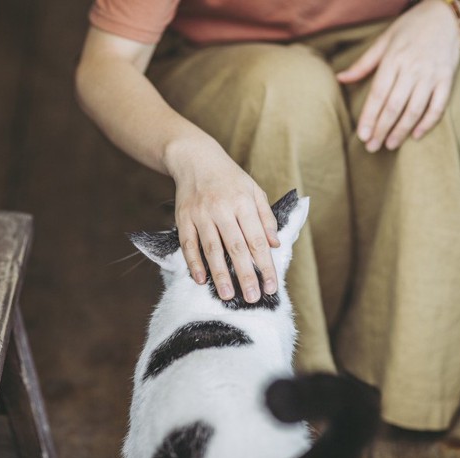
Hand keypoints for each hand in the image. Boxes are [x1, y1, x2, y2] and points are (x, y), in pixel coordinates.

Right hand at [165, 137, 279, 302]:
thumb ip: (265, 218)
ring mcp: (201, 213)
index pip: (258, 240)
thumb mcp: (253, 190)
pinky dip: (194, 263)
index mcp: (244, 202)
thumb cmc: (230, 178)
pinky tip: (200, 279)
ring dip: (219, 274)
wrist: (195, 158)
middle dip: (245, 275)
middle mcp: (222, 208)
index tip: (270, 287)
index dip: (265, 265)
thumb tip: (275, 244)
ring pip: (212, 249)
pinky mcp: (183, 217)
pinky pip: (188, 244)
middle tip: (252, 298)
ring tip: (227, 295)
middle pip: (236, 248)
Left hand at [336, 0, 459, 151]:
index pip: (378, 94)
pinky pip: (439, 106)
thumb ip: (363, 63)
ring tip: (390, 145)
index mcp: (393, 59)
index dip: (369, 117)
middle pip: (394, 106)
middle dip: (382, 129)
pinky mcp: (447, 78)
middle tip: (372, 147)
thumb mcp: (384, 40)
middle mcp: (412, 68)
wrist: (446, 14)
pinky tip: (417, 136)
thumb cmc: (410, 28)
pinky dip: (428, 122)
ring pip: (415, 109)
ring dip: (402, 130)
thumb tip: (340, 78)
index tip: (362, 135)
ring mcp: (431, 74)